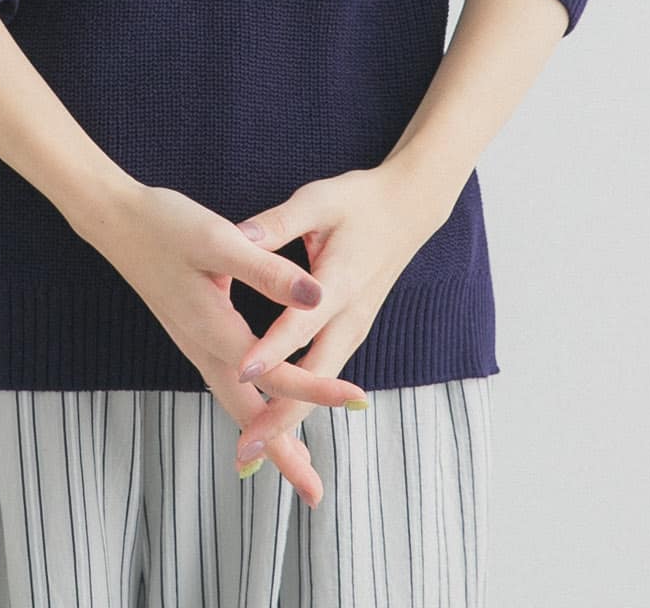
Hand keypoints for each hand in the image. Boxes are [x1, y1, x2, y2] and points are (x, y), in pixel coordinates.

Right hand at [69, 179, 370, 506]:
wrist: (115, 220)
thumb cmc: (165, 224)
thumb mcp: (219, 240)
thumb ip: (268, 271)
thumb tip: (318, 296)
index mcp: (214, 329)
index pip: (277, 375)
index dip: (319, 388)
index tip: (358, 400)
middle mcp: (203, 348)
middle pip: (249, 414)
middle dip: (283, 454)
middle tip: (314, 493)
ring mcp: (194, 345)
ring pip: (235, 403)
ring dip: (265, 436)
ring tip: (296, 465)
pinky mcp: (191, 334)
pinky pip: (225, 385)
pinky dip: (248, 408)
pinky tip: (259, 408)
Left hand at [224, 164, 447, 488]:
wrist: (407, 210)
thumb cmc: (357, 202)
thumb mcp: (318, 200)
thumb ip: (279, 222)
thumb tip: (241, 236)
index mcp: (340, 281)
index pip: (301, 321)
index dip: (273, 347)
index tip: (243, 370)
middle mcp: (350, 315)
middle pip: (316, 376)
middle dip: (281, 414)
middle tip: (246, 446)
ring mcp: (354, 329)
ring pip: (321, 384)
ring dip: (289, 418)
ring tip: (252, 448)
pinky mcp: (351, 333)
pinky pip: (324, 376)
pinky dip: (302, 404)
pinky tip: (275, 423)